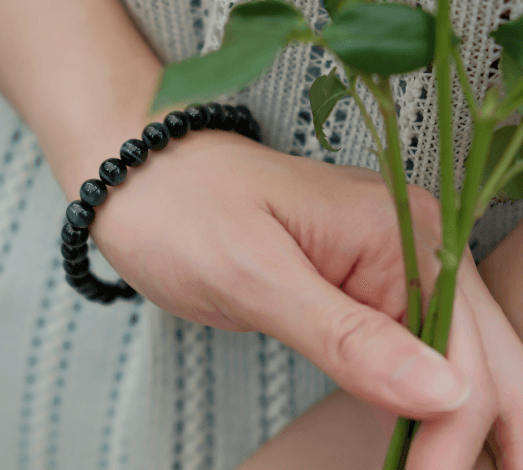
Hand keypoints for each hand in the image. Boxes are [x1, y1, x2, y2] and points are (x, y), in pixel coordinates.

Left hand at [88, 130, 522, 469]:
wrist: (141, 179)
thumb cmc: (182, 209)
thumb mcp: (253, 275)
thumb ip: (346, 336)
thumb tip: (446, 394)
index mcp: (399, 229)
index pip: (464, 353)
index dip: (455, 433)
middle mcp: (411, 240)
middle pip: (479, 357)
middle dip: (471, 433)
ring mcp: (388, 262)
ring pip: (454, 359)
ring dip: (454, 423)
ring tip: (429, 467)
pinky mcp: (359, 284)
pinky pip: (410, 349)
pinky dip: (418, 401)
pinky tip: (417, 441)